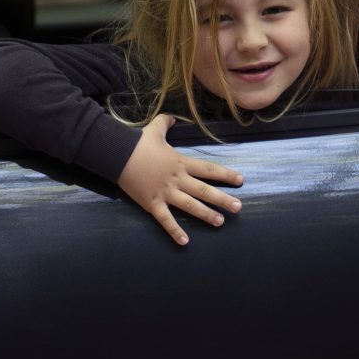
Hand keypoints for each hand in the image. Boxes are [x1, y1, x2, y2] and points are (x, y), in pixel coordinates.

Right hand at [115, 114, 244, 246]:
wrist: (118, 155)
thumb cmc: (137, 143)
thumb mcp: (154, 129)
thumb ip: (165, 122)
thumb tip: (172, 117)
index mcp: (181, 163)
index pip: (208, 169)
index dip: (225, 174)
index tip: (240, 180)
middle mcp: (178, 179)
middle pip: (204, 190)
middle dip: (222, 199)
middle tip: (238, 208)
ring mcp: (166, 193)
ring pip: (190, 206)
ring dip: (206, 214)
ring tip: (220, 222)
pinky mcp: (152, 204)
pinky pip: (165, 220)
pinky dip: (175, 231)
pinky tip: (185, 241)